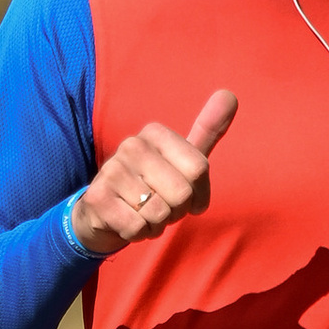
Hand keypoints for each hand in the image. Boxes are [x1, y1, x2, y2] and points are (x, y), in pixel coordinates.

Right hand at [69, 88, 238, 257]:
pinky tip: (129, 222)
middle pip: (181, 193)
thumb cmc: (152, 185)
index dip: (199, 195)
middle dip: (177, 211)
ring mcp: (112, 170)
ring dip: (157, 224)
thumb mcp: (182, 159)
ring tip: (143, 213)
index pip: (199, 169)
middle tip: (162, 206)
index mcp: (155, 133)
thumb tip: (230, 95)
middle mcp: (131, 145)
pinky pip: (138, 227)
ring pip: (159, 213)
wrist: (103, 210)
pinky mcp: (98, 198)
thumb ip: (207, 131)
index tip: (188, 197)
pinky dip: (139, 234)